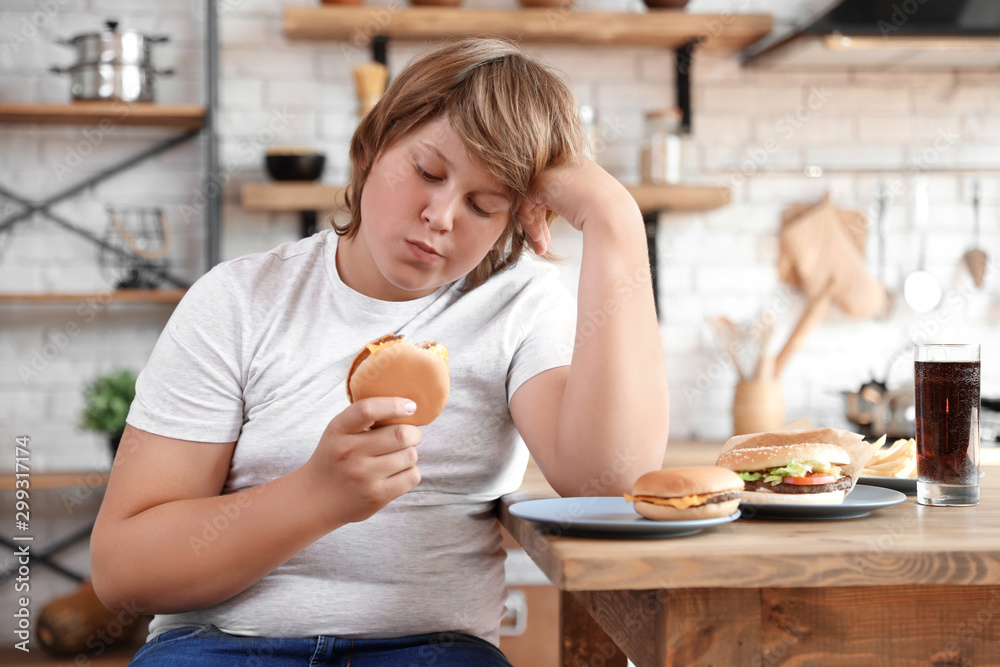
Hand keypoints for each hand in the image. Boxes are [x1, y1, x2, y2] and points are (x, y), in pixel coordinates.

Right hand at [303, 397, 422, 527]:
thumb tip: (408, 406)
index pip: (368, 410)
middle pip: (401, 434)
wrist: (315, 500)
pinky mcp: (376, 497)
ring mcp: (363, 476)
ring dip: (410, 454)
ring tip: (398, 457)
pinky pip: (412, 476)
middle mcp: (349, 452)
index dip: (394, 405)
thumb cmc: (336, 458)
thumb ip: (364, 417)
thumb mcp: (338, 432)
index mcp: (338, 430)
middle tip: (411, 436)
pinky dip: (411, 472)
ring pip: (410, 456)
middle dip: (414, 433)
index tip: (410, 406)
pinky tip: (398, 473)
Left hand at [518, 158, 638, 254]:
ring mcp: (551, 168)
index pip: (553, 186)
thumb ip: (574, 198)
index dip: (548, 210)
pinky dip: (530, 224)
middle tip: (542, 243)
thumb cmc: (608, 215)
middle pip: (540, 192)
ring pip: (532, 199)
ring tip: (540, 248)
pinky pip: (526, 204)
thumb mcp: (591, 200)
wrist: (612, 215)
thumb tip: (562, 206)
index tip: (549, 234)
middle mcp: (563, 160)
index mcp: (577, 162)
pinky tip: (539, 241)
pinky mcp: (541, 181)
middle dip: (539, 220)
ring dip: (535, 226)